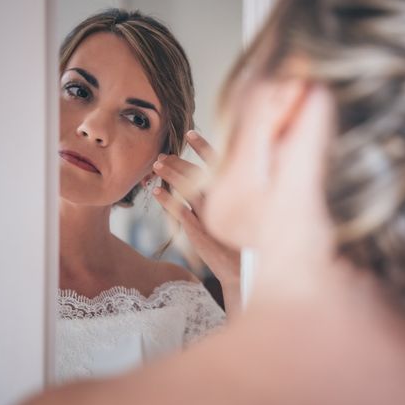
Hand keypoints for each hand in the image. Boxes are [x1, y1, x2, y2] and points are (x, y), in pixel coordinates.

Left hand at [152, 130, 240, 290]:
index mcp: (236, 191)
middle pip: (197, 172)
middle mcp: (223, 199)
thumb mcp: (249, 212)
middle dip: (178, 161)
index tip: (190, 133)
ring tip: (155, 165)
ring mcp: (209, 214)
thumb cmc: (248, 241)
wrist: (244, 271)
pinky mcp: (198, 231)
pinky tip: (155, 192)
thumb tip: (231, 173)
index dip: (203, 146)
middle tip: (162, 154)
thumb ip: (238, 192)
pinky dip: (165, 199)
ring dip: (169, 174)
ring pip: (185, 187)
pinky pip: (177, 210)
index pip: (219, 161)